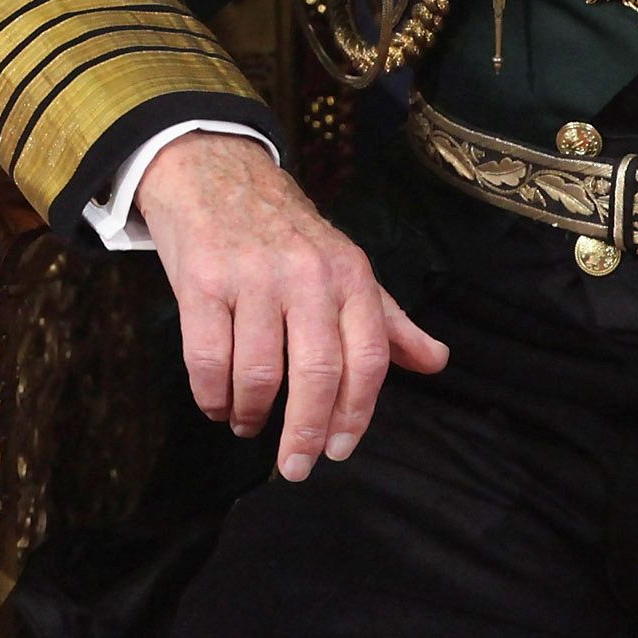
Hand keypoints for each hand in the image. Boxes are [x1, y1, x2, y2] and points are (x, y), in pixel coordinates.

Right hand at [130, 133, 447, 481]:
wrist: (212, 170)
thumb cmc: (282, 230)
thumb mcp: (343, 265)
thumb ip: (387, 320)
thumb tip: (436, 362)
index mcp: (349, 274)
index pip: (368, 358)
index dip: (355, 414)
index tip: (338, 451)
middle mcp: (306, 274)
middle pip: (316, 372)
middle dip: (304, 432)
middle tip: (294, 468)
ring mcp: (251, 275)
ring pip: (257, 372)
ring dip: (251, 413)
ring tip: (247, 424)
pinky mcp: (201, 279)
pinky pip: (207, 358)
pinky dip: (211, 396)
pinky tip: (217, 405)